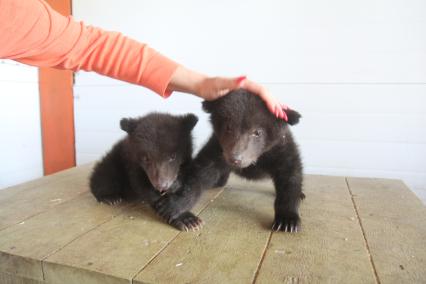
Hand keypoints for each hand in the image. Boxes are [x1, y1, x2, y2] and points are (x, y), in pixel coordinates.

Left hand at [168, 66, 288, 120]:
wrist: (201, 86)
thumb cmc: (209, 86)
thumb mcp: (219, 84)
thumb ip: (232, 82)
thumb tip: (244, 78)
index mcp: (245, 84)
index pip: (262, 92)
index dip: (271, 101)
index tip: (276, 111)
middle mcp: (247, 85)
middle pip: (267, 95)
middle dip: (277, 105)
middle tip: (285, 116)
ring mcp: (246, 91)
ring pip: (265, 98)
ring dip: (275, 105)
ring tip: (284, 114)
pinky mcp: (243, 96)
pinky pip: (259, 100)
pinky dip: (267, 105)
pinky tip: (271, 111)